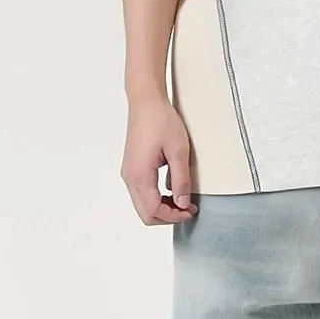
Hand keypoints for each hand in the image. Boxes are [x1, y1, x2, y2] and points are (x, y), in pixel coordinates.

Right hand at [122, 96, 197, 225]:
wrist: (146, 102)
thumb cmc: (161, 121)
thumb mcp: (178, 151)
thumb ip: (181, 180)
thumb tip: (182, 203)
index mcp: (140, 175)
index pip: (154, 210)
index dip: (174, 216)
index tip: (191, 210)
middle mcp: (130, 177)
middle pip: (145, 214)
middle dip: (168, 216)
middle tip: (188, 208)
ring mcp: (129, 173)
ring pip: (142, 205)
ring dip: (162, 208)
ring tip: (182, 199)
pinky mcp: (132, 168)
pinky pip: (141, 193)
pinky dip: (156, 199)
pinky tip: (171, 190)